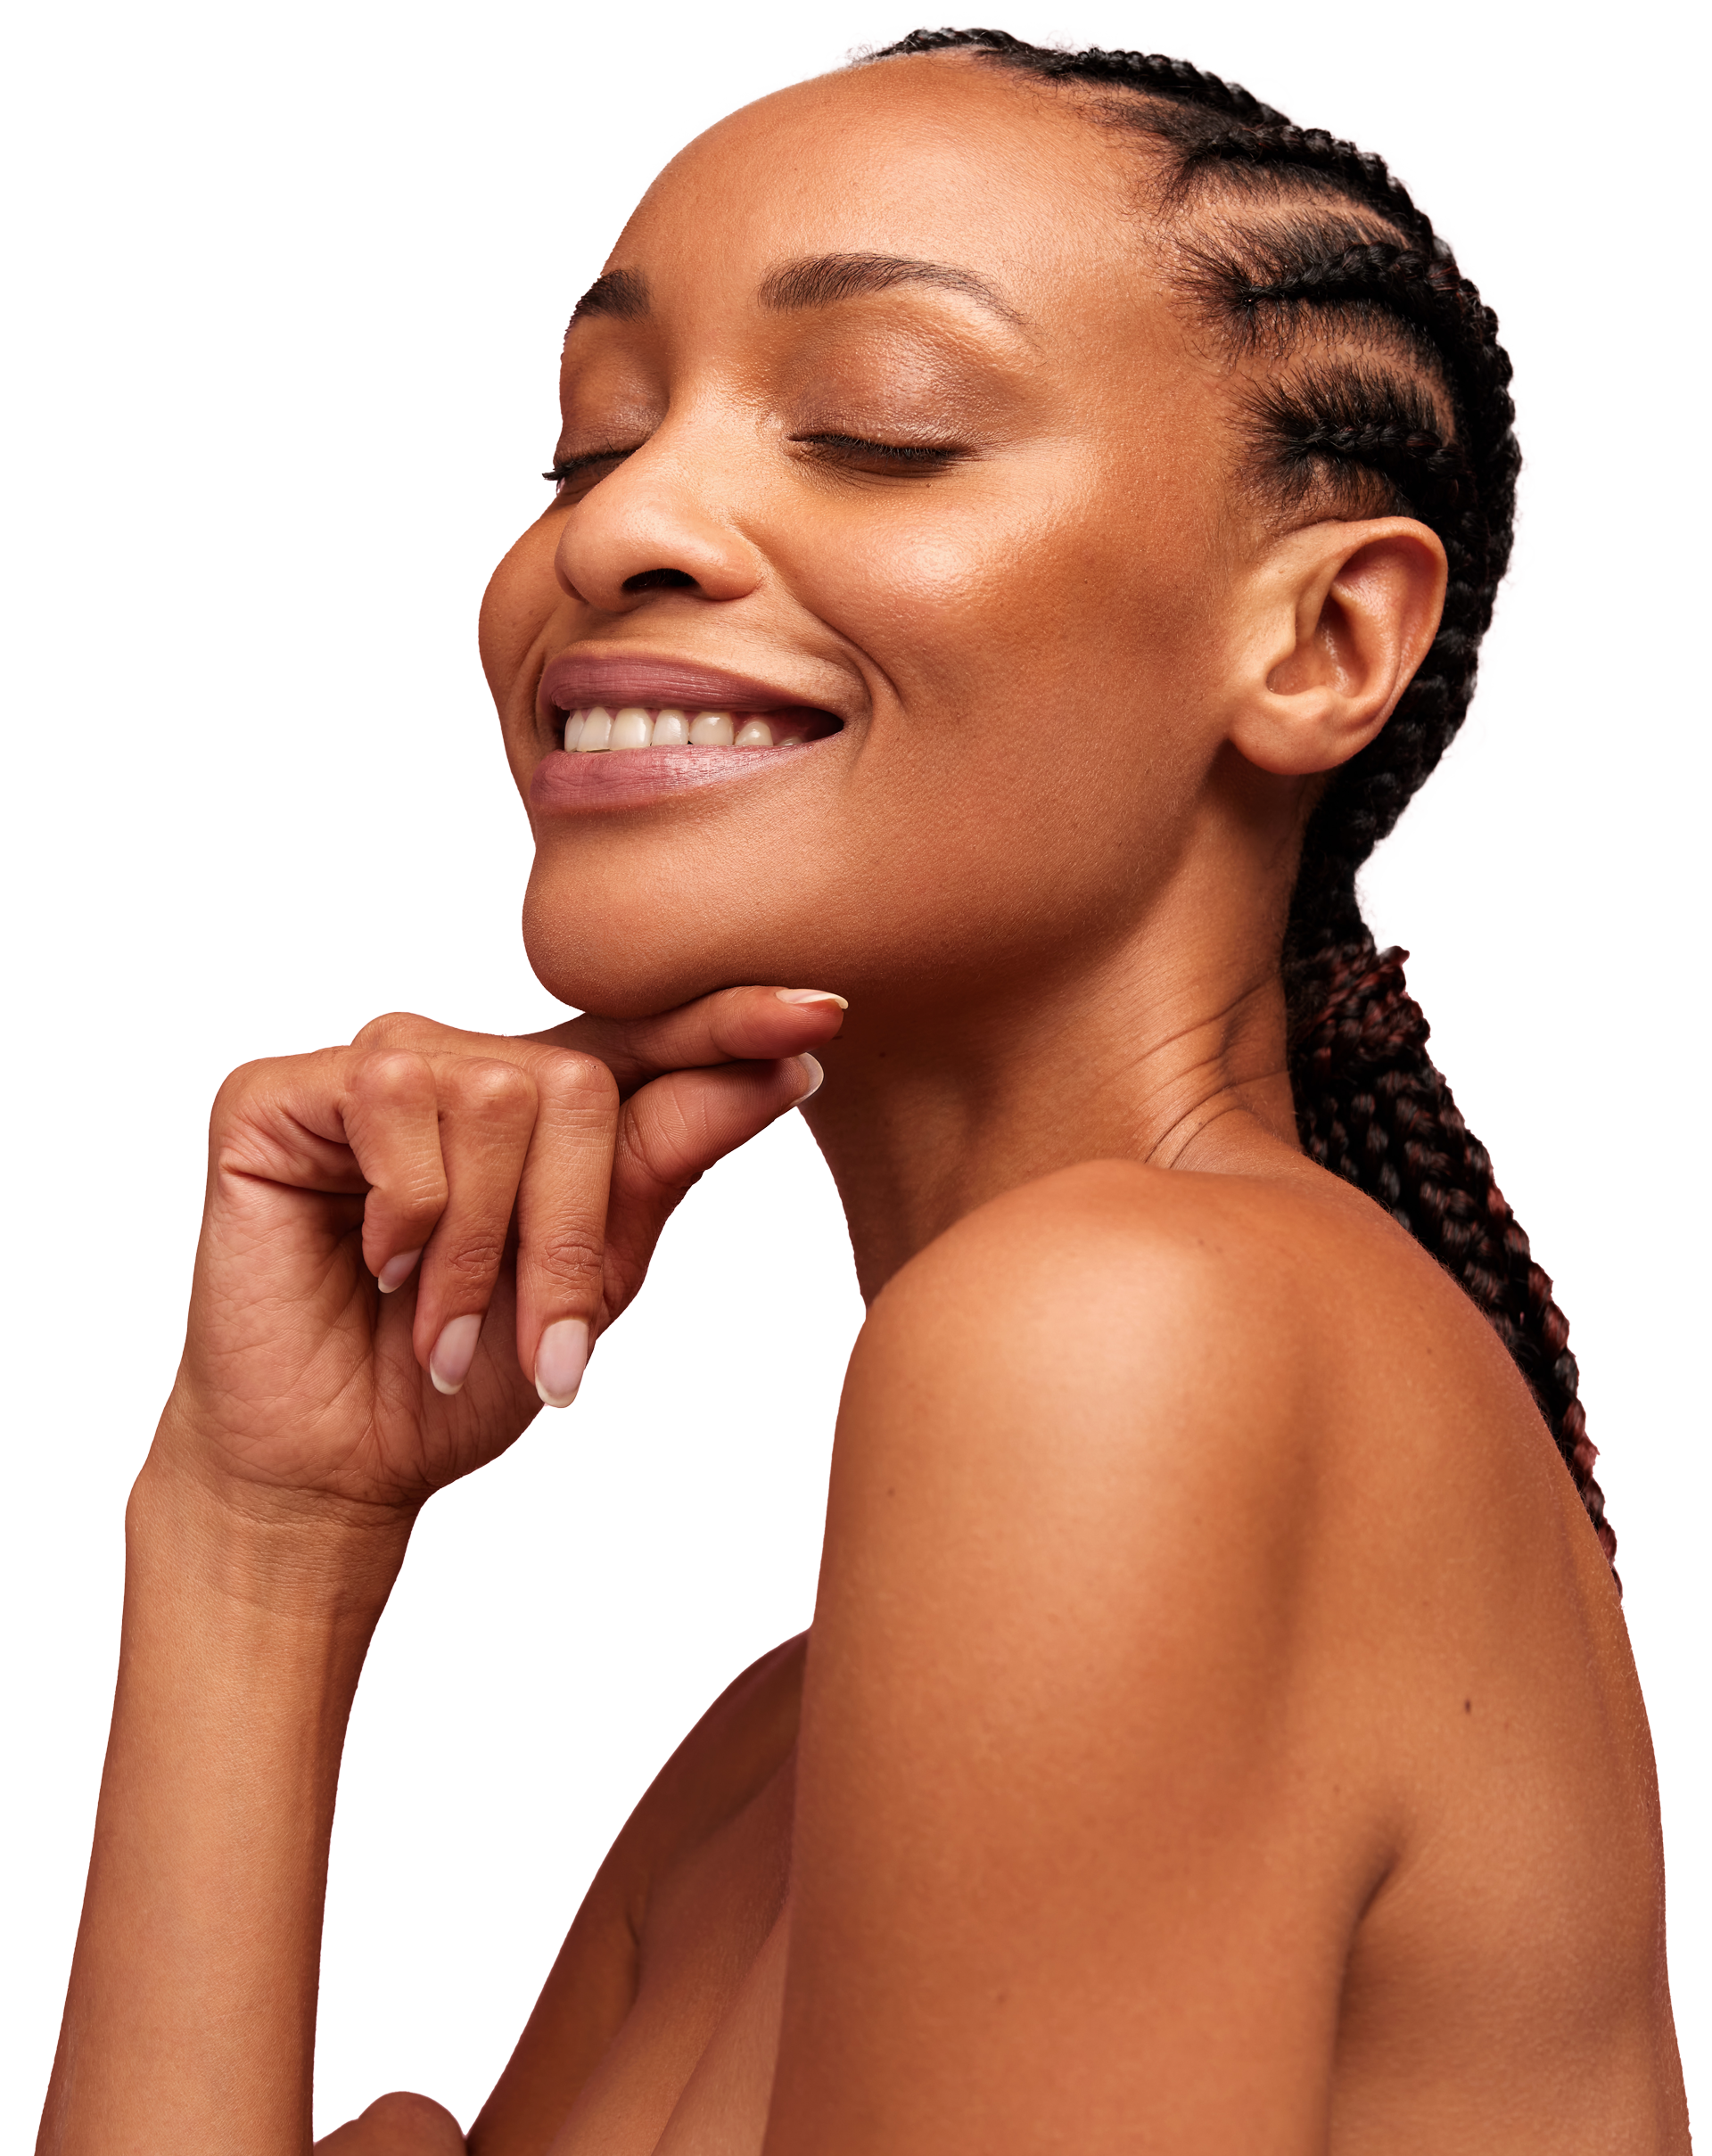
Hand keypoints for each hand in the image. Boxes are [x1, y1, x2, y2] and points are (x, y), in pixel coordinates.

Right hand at [152, 986, 844, 1527]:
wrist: (340, 1467)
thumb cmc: (463, 1381)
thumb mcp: (595, 1276)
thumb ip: (667, 1161)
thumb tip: (793, 1068)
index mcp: (541, 1107)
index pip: (645, 1043)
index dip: (730, 1025)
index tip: (825, 1014)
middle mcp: (461, 1065)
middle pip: (579, 1085)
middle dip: (568, 1235)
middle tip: (534, 1342)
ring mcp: (374, 1069)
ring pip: (493, 1095)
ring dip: (482, 1248)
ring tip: (446, 1329)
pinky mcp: (283, 1091)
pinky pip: (393, 1106)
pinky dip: (406, 1217)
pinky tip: (370, 1266)